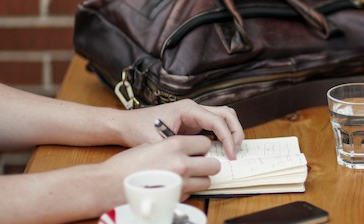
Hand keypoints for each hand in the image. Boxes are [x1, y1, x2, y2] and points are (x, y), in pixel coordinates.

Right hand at [101, 135, 220, 200]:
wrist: (110, 184)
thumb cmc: (126, 164)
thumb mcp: (151, 145)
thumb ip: (172, 146)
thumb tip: (187, 150)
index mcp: (175, 145)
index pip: (206, 143)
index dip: (202, 147)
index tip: (197, 150)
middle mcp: (181, 163)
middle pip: (213, 165)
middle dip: (207, 164)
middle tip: (198, 164)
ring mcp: (181, 182)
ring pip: (206, 182)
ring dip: (199, 179)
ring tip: (186, 176)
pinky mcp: (176, 198)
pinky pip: (192, 193)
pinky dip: (187, 190)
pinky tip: (174, 185)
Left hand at [119, 99, 243, 159]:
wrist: (127, 124)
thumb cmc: (139, 129)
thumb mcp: (157, 142)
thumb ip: (177, 151)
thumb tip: (196, 162)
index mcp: (188, 108)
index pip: (217, 120)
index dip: (228, 138)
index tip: (230, 154)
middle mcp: (194, 108)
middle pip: (227, 114)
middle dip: (235, 132)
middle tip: (236, 151)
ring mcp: (195, 114)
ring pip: (224, 117)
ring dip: (231, 132)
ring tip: (232, 150)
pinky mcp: (194, 122)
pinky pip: (215, 125)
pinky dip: (223, 135)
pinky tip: (221, 150)